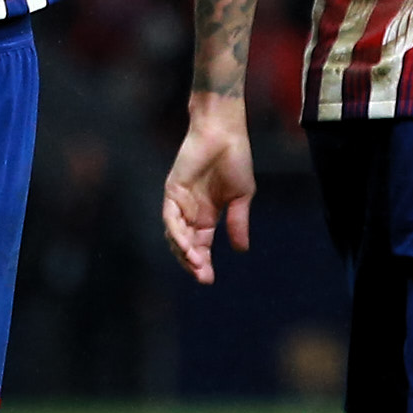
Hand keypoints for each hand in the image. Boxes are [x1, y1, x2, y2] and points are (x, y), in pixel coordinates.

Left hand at [161, 97, 256, 285]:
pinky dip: (176, 232)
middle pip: (186, 245)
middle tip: (202, 277)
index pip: (202, 245)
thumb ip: (238, 222)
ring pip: (175, 234)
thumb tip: (242, 250)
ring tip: (196, 264)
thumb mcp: (242, 196)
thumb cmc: (235, 159)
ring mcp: (180, 201)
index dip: (203, 263)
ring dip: (183, 251)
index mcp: (208, 215)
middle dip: (192, 263)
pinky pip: (170, 217)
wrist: (224, 132)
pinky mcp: (172, 190)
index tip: (208, 280)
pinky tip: (186, 245)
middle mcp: (191, 211)